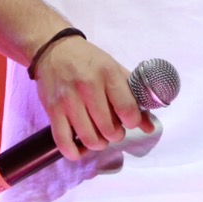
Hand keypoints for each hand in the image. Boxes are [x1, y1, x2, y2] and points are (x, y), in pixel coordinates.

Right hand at [32, 37, 147, 159]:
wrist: (54, 49)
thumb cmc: (89, 61)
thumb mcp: (114, 70)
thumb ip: (134, 97)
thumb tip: (150, 127)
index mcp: (108, 74)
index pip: (127, 109)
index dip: (132, 122)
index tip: (129, 120)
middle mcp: (88, 87)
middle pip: (109, 128)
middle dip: (116, 135)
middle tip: (114, 129)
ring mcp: (68, 100)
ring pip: (89, 138)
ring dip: (99, 144)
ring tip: (100, 137)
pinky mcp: (52, 110)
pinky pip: (64, 142)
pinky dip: (75, 153)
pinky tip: (81, 148)